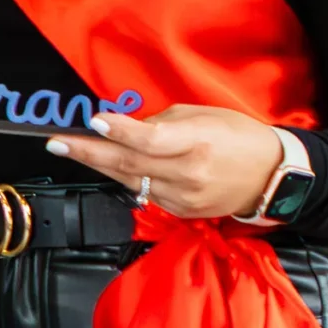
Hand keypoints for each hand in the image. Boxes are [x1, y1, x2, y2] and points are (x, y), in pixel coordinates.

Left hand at [46, 105, 285, 221]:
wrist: (271, 176)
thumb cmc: (237, 136)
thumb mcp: (202, 115)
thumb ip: (161, 123)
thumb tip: (126, 128)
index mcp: (197, 143)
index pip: (151, 140)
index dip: (121, 131)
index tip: (95, 121)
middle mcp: (188, 174)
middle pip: (129, 164)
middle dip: (88, 152)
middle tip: (56, 142)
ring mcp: (184, 198)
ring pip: (130, 181)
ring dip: (99, 165)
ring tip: (70, 149)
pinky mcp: (181, 212)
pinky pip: (145, 193)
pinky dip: (127, 178)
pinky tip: (112, 165)